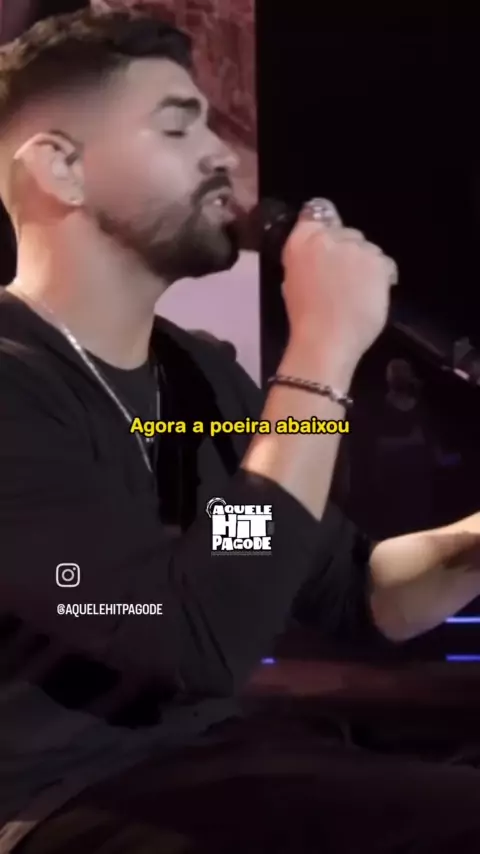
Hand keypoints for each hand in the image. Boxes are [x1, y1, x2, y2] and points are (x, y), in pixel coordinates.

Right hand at [282, 205, 396, 366]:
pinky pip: (385, 264)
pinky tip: (370, 297)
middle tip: (343, 279)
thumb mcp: (294, 279)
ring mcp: (356, 248)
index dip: (327, 228)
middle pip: (347, 233)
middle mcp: (328, 237)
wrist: (326, 340)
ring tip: (358, 292)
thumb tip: (323, 252)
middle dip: (348, 251)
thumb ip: (308, 257)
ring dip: (365, 265)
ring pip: (368, 248)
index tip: (331, 245)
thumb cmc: (305, 317)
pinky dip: (381, 278)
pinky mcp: (378, 262)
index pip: (317, 213)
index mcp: (301, 240)